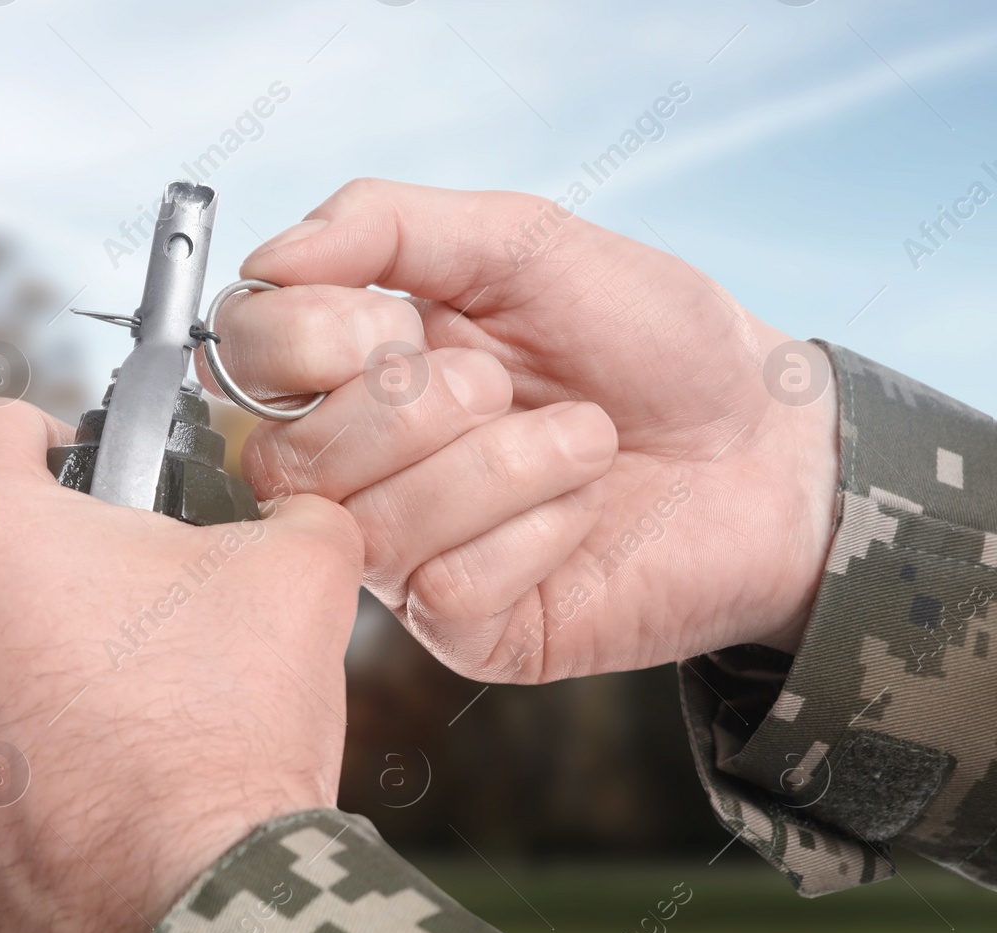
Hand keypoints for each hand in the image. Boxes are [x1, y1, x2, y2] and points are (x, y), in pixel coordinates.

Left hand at [0, 399, 362, 932]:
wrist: (193, 927)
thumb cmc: (228, 736)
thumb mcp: (297, 575)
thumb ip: (287, 512)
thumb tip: (295, 515)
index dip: (61, 442)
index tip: (98, 487)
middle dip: (44, 578)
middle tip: (131, 628)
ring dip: (9, 678)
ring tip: (109, 732)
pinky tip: (74, 808)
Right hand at [199, 179, 838, 682]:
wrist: (767, 443)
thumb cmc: (649, 341)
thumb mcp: (524, 243)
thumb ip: (389, 226)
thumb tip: (269, 256)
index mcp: (354, 367)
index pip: (242, 356)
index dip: (307, 340)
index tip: (396, 324)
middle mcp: (359, 466)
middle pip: (286, 459)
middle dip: (413, 408)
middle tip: (503, 384)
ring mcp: (404, 555)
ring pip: (370, 527)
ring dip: (499, 465)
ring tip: (583, 440)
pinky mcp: (465, 628)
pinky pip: (448, 589)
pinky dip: (535, 534)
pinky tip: (581, 515)